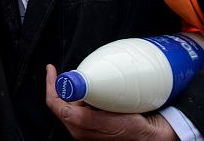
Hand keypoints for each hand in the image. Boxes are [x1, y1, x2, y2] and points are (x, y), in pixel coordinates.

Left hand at [45, 65, 178, 140]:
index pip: (56, 104)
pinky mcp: (94, 121)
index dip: (52, 85)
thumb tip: (65, 108)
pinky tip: (98, 90)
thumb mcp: (110, 122)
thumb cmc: (135, 130)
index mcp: (79, 129)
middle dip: (65, 85)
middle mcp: (80, 128)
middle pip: (62, 101)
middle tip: (73, 72)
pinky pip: (84, 103)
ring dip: (77, 89)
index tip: (52, 69)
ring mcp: (87, 125)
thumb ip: (85, 118)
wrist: (152, 135)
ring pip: (73, 100)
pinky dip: (87, 93)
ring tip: (91, 82)